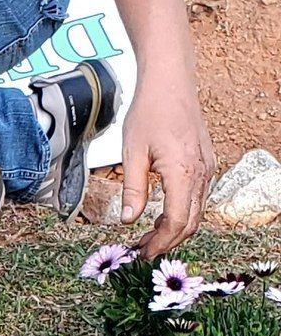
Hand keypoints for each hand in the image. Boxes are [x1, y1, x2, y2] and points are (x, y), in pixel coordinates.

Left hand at [121, 75, 215, 253]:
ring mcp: (208, 168)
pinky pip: (199, 197)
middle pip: (190, 223)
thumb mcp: (132, 153)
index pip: (176, 223)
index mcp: (183, 173)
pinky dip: (182, 212)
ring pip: (196, 212)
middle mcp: (202, 174)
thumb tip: (128, 220)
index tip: (141, 252)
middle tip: (143, 250)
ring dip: (175, 229)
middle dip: (167, 241)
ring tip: (149, 235)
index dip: (159, 243)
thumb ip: (132, 190)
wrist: (170, 83)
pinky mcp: (207, 163)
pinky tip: (161, 214)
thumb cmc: (150, 111)